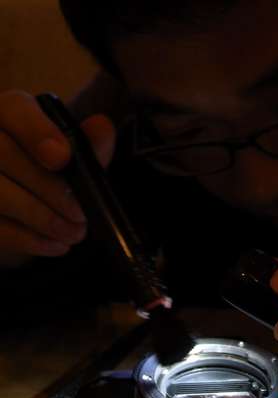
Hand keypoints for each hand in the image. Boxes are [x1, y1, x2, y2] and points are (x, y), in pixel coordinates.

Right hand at [0, 90, 115, 268]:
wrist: (25, 200)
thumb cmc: (51, 171)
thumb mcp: (74, 157)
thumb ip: (88, 143)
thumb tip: (103, 126)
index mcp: (8, 113)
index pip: (15, 108)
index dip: (38, 132)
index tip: (62, 158)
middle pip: (4, 153)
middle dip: (49, 188)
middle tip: (80, 213)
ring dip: (41, 218)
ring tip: (75, 233)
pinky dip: (28, 239)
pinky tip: (56, 245)